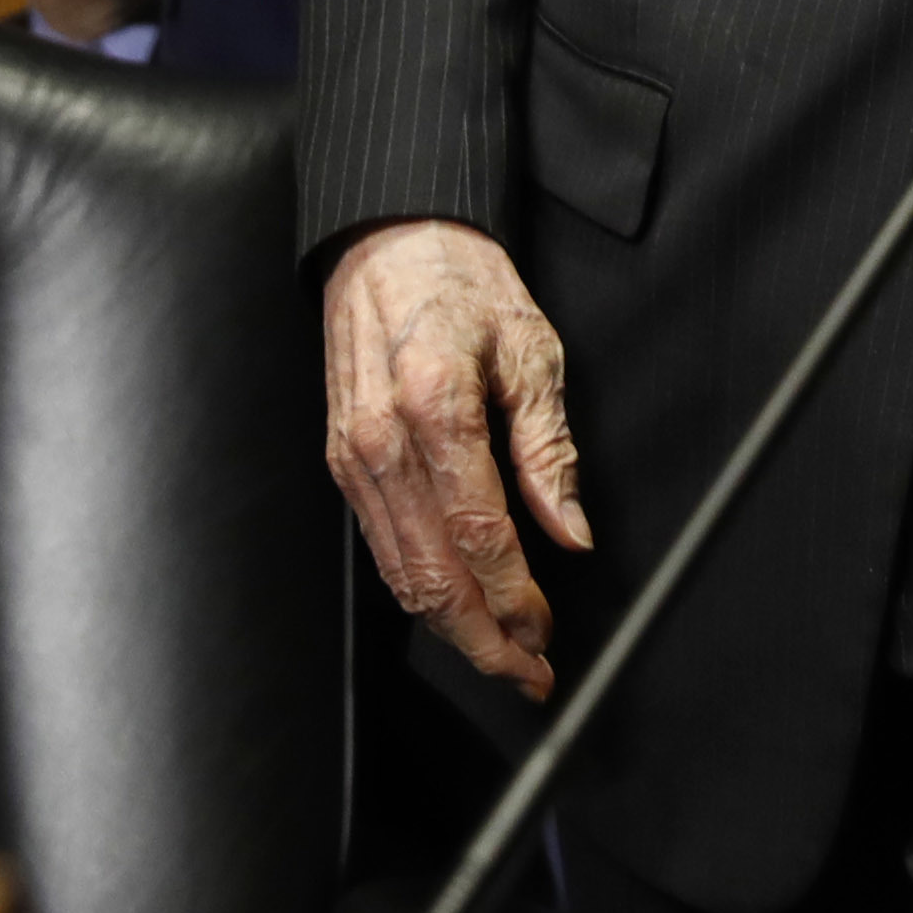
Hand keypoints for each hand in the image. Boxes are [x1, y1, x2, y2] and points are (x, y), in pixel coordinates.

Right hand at [321, 219, 591, 696]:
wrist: (387, 238)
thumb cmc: (462, 283)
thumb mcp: (532, 349)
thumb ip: (548, 449)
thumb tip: (571, 533)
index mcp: (435, 406)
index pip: (479, 534)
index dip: (516, 598)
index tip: (548, 634)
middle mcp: (382, 440)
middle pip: (432, 574)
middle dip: (484, 640)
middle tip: (531, 675)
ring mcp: (353, 455)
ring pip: (401, 573)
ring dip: (452, 628)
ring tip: (503, 657)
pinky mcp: (341, 461)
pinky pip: (381, 545)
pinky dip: (419, 589)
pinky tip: (457, 609)